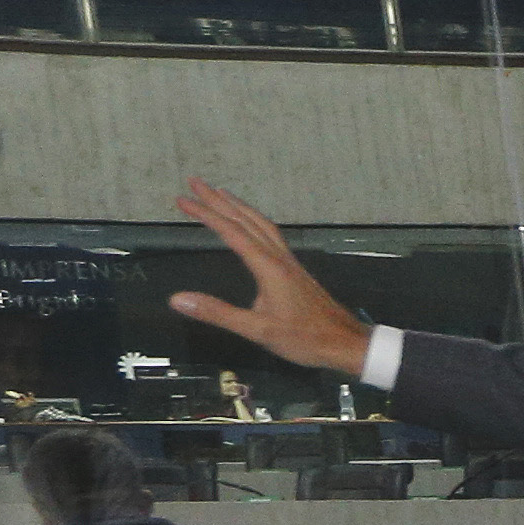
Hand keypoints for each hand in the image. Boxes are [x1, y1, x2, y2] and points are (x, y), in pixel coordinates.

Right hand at [162, 177, 373, 379]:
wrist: (345, 342)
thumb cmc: (305, 338)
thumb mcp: (257, 330)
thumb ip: (218, 313)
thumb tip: (178, 299)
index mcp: (268, 267)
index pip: (231, 232)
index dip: (205, 214)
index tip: (182, 200)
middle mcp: (279, 257)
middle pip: (246, 219)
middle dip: (218, 199)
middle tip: (195, 182)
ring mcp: (289, 262)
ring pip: (261, 224)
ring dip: (238, 206)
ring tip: (220, 193)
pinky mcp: (295, 269)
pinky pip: (271, 234)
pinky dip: (255, 221)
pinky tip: (251, 225)